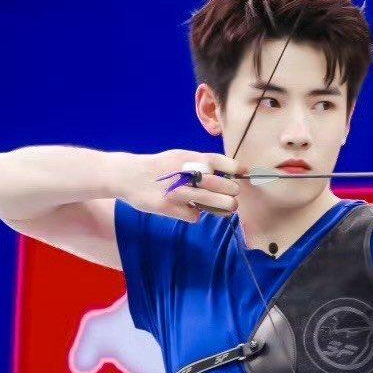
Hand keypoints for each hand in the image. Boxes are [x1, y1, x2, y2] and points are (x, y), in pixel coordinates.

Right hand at [122, 150, 242, 223]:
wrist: (128, 176)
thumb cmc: (158, 167)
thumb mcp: (178, 156)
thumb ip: (198, 163)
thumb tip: (225, 172)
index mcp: (189, 158)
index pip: (218, 161)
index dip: (235, 167)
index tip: (244, 172)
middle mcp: (185, 174)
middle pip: (222, 185)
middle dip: (232, 192)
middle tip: (233, 196)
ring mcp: (178, 192)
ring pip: (213, 202)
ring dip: (223, 206)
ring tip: (228, 207)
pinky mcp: (170, 208)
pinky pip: (194, 215)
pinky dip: (194, 214)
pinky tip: (188, 209)